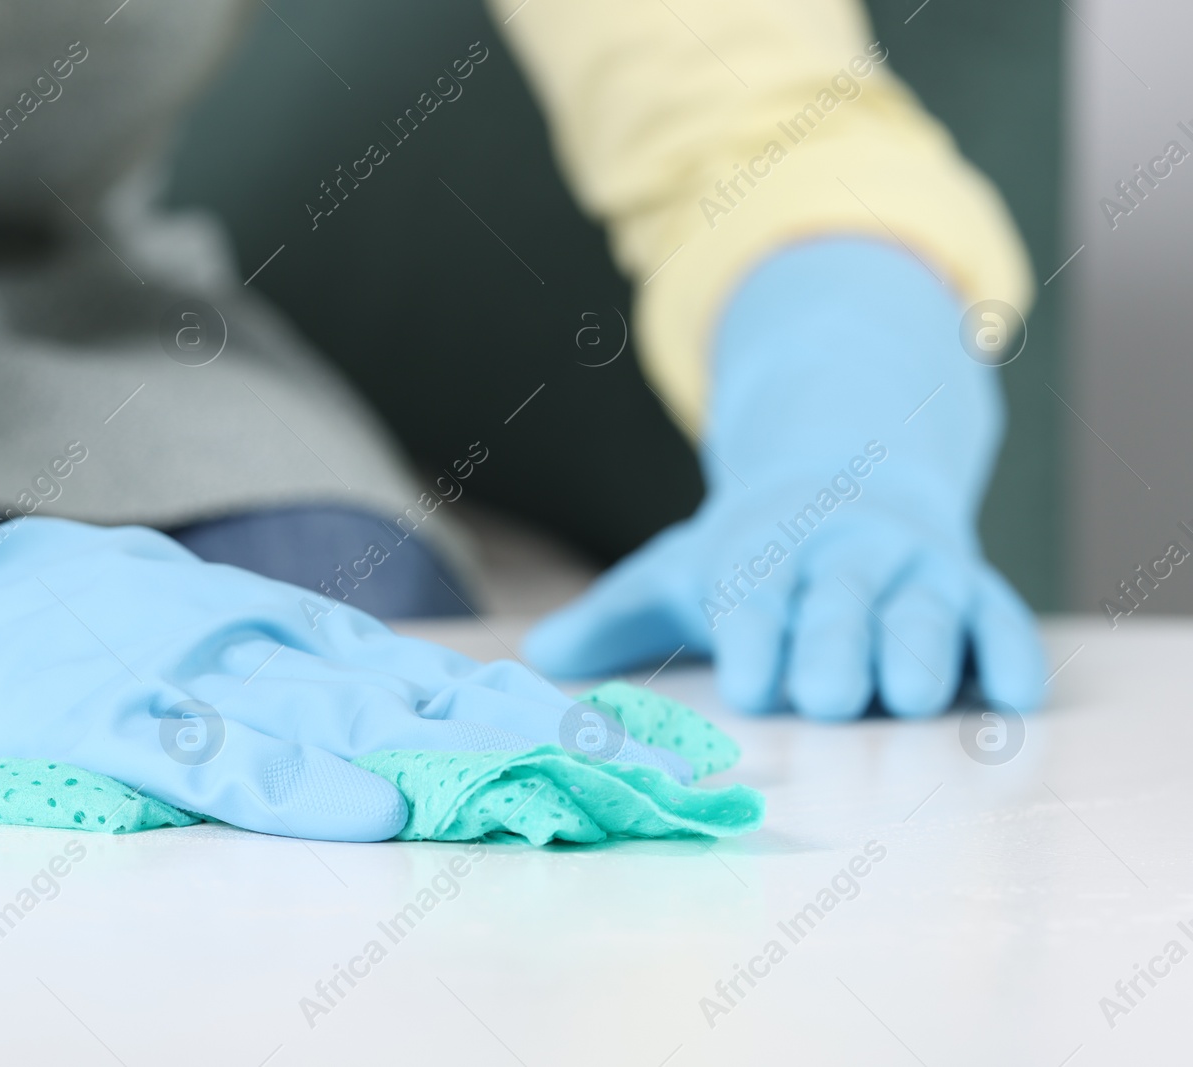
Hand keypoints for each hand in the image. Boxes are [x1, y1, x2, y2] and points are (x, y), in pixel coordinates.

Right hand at [0, 259, 681, 839]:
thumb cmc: (51, 626)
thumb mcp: (195, 635)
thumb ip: (287, 678)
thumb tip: (387, 721)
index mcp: (289, 635)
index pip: (456, 688)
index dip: (571, 724)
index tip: (673, 758)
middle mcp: (264, 647)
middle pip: (445, 710)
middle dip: (576, 753)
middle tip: (693, 787)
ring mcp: (191, 676)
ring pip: (359, 729)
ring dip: (480, 768)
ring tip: (596, 798)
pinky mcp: (108, 718)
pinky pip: (219, 758)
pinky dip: (301, 785)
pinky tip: (376, 812)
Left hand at [525, 239, 1045, 719]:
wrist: (845, 475)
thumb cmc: (749, 552)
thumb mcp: (675, 571)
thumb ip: (613, 617)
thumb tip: (535, 658)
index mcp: (764, 553)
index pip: (758, 597)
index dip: (757, 638)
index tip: (753, 687)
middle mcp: (840, 555)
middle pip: (840, 600)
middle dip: (835, 644)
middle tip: (829, 697)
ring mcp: (913, 568)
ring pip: (924, 609)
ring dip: (921, 647)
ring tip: (913, 696)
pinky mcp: (973, 585)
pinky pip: (1000, 615)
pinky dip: (1010, 649)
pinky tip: (1015, 693)